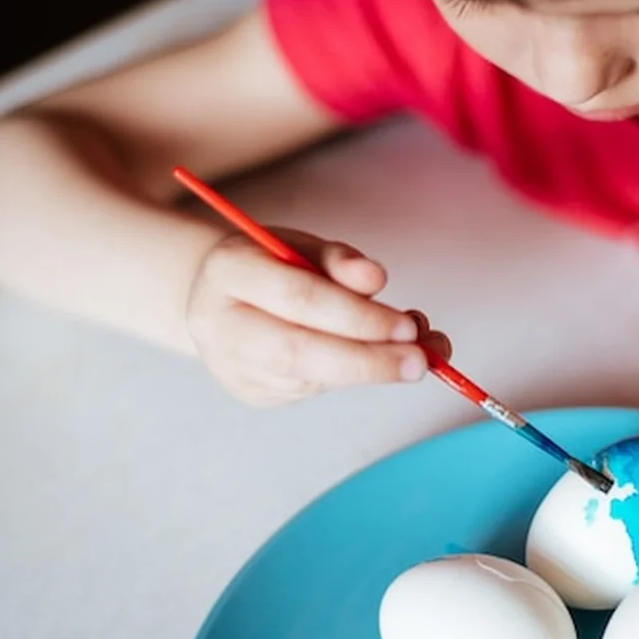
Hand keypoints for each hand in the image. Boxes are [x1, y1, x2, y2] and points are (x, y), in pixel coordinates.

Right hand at [187, 229, 450, 405]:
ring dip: (372, 369)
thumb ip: (338, 260)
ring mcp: (233, 366)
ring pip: (311, 378)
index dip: (357, 317)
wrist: (218, 298)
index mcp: (230, 270)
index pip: (300, 299)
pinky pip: (314, 388)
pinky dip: (356, 375)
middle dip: (368, 361)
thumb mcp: (302, 245)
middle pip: (299, 352)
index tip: (407, 327)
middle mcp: (221, 323)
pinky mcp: (254, 393)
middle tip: (420, 362)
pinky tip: (380, 359)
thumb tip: (375, 279)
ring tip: (417, 355)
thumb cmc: (270, 265)